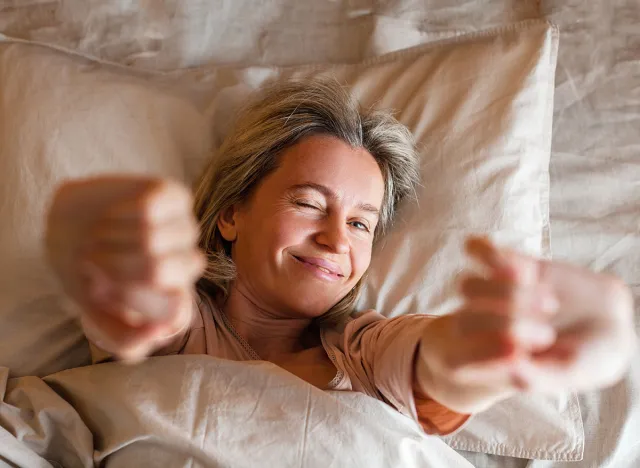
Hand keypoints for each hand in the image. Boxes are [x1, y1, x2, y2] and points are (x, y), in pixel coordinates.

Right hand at [46, 176, 204, 360]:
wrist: (71, 228)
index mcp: (177, 300)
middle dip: (112, 263)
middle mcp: (187, 266)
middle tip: (92, 258)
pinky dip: (121, 213)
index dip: (128, 296)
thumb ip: (126, 341)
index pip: (174, 311)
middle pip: (156, 269)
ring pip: (151, 237)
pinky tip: (113, 215)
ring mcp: (186, 230)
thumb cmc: (88, 275)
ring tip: (99, 235)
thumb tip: (160, 333)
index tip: (101, 288)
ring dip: (111, 237)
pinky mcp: (177, 197)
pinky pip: (151, 208)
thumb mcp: (97, 316)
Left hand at [416, 236, 636, 413]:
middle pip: (465, 320)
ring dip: (508, 295)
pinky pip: (478, 250)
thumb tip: (508, 363)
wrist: (614, 320)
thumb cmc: (591, 356)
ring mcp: (491, 294)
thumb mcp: (573, 375)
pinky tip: (526, 270)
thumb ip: (538, 376)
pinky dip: (489, 254)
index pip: (458, 361)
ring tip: (550, 304)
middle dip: (505, 325)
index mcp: (490, 361)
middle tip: (547, 335)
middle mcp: (484, 328)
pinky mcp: (507, 264)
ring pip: (469, 287)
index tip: (518, 353)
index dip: (481, 354)